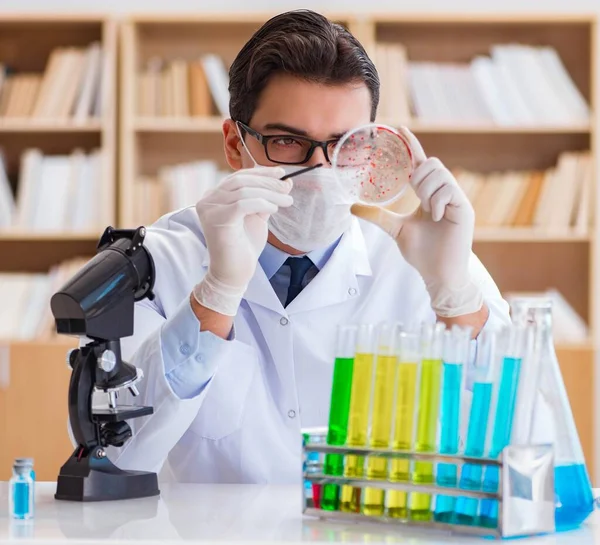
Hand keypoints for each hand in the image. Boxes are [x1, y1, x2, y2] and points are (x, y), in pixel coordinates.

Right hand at [193, 166, 291, 315]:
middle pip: (241, 180)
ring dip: (270, 194)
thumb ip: (266, 199)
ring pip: (244, 191)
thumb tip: (285, 182)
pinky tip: (274, 209)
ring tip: (287, 200)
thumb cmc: (243, 247)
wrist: (233, 274)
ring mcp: (209, 209)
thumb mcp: (257, 217)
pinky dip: (262, 203)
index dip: (261, 173)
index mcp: (215, 196)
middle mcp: (208, 199)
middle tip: (287, 188)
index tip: (282, 173)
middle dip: (268, 182)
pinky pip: (243, 203)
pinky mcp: (216, 219)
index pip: (239, 177)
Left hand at [351, 128, 482, 317]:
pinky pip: (449, 190)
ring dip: (427, 190)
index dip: (412, 146)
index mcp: (429, 194)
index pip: (421, 164)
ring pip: (439, 174)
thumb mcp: (396, 229)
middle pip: (431, 164)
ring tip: (428, 210)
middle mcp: (445, 193)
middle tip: (416, 197)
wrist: (438, 275)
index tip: (401, 129)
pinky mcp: (465, 209)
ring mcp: (456, 200)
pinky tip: (437, 217)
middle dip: (418, 177)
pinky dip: (438, 202)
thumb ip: (378, 216)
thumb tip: (352, 207)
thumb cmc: (422, 253)